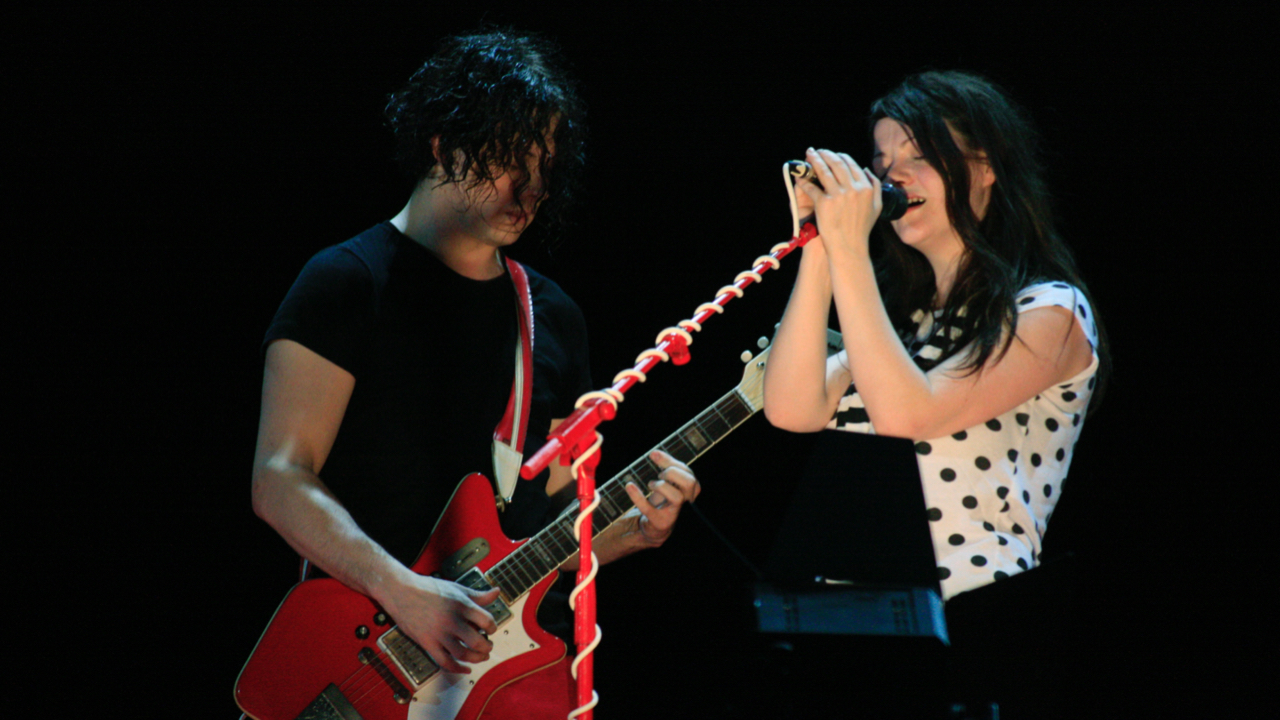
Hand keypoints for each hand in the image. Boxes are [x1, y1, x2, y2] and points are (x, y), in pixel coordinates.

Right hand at [378, 574, 500, 673]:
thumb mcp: (456, 588)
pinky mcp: (427, 643)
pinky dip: (457, 669)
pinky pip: (445, 662)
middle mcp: (451, 620)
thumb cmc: (429, 588)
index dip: (492, 627)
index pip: (486, 620)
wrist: (401, 591)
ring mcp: (439, 633)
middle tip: (488, 646)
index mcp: (461, 604)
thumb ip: (477, 595)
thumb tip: (496, 593)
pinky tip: (465, 669)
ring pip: (463, 654)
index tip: (490, 630)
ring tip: (480, 657)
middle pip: (477, 641)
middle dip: (487, 647)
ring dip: (475, 659)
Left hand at [624, 450, 699, 546]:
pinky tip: (629, 486)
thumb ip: (666, 467)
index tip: (654, 454)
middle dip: (672, 473)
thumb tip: (655, 453)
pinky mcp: (661, 522)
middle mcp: (687, 501)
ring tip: (651, 485)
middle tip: (660, 475)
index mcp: (690, 490)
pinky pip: (649, 509)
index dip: (670, 461)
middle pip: (689, 482)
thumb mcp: (669, 482)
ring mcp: (675, 513)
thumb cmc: (664, 500)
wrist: (656, 527)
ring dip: (661, 486)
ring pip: (677, 497)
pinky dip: (637, 496)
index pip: (687, 472)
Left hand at [796, 148, 881, 255]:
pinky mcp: (824, 203)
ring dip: (814, 160)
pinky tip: (799, 177)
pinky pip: (812, 187)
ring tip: (808, 155)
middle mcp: (853, 189)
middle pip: (837, 164)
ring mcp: (838, 195)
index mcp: (866, 188)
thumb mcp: (876, 206)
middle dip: (826, 154)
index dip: (840, 156)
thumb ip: (875, 186)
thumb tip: (865, 169)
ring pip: (824, 171)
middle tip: (818, 151)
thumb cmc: (861, 229)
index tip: (832, 154)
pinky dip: (804, 180)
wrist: (849, 247)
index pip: (851, 164)